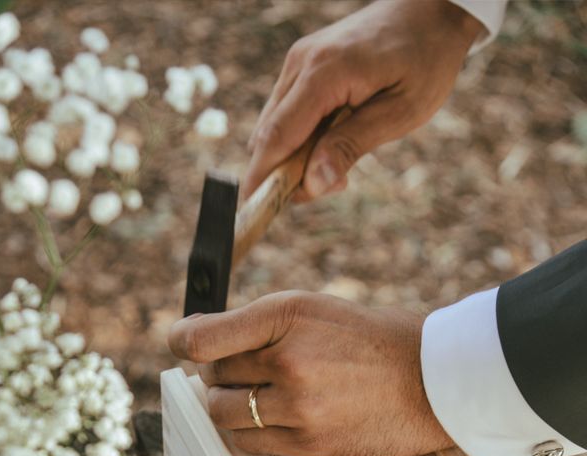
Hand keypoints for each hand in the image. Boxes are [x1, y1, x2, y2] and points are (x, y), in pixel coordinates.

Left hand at [168, 291, 452, 455]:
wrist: (430, 378)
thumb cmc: (368, 335)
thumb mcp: (312, 308)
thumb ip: (256, 321)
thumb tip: (199, 337)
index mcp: (287, 315)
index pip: (204, 337)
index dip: (181, 338)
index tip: (180, 340)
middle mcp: (289, 360)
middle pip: (214, 375)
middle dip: (220, 370)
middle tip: (240, 366)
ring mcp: (299, 407)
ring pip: (224, 412)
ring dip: (228, 402)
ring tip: (252, 392)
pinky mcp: (310, 444)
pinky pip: (249, 441)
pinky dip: (249, 428)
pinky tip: (270, 413)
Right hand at [244, 0, 482, 200]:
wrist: (429, 11)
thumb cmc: (425, 60)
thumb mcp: (402, 111)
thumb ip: (352, 146)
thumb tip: (312, 184)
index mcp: (324, 73)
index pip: (277, 135)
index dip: (262, 176)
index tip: (251, 209)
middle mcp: (300, 63)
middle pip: (269, 134)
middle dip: (285, 171)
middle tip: (332, 185)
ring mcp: (298, 61)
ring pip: (274, 124)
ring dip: (295, 155)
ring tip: (340, 162)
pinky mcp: (302, 65)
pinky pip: (287, 111)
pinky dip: (300, 137)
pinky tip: (333, 140)